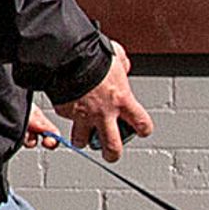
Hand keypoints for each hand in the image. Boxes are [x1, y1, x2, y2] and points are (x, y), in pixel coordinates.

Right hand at [52, 43, 152, 161]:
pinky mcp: (65, 112)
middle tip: (111, 152)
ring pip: (82, 141)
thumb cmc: (93, 55)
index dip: (143, 129)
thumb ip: (121, 64)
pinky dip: (68, 116)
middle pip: (112, 147)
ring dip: (83, 139)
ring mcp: (83, 116)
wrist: (68, 56)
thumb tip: (122, 66)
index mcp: (122, 100)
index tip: (140, 129)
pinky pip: (67, 119)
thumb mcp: (115, 55)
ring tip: (84, 135)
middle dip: (112, 154)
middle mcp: (104, 113)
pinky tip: (69, 107)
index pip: (142, 124)